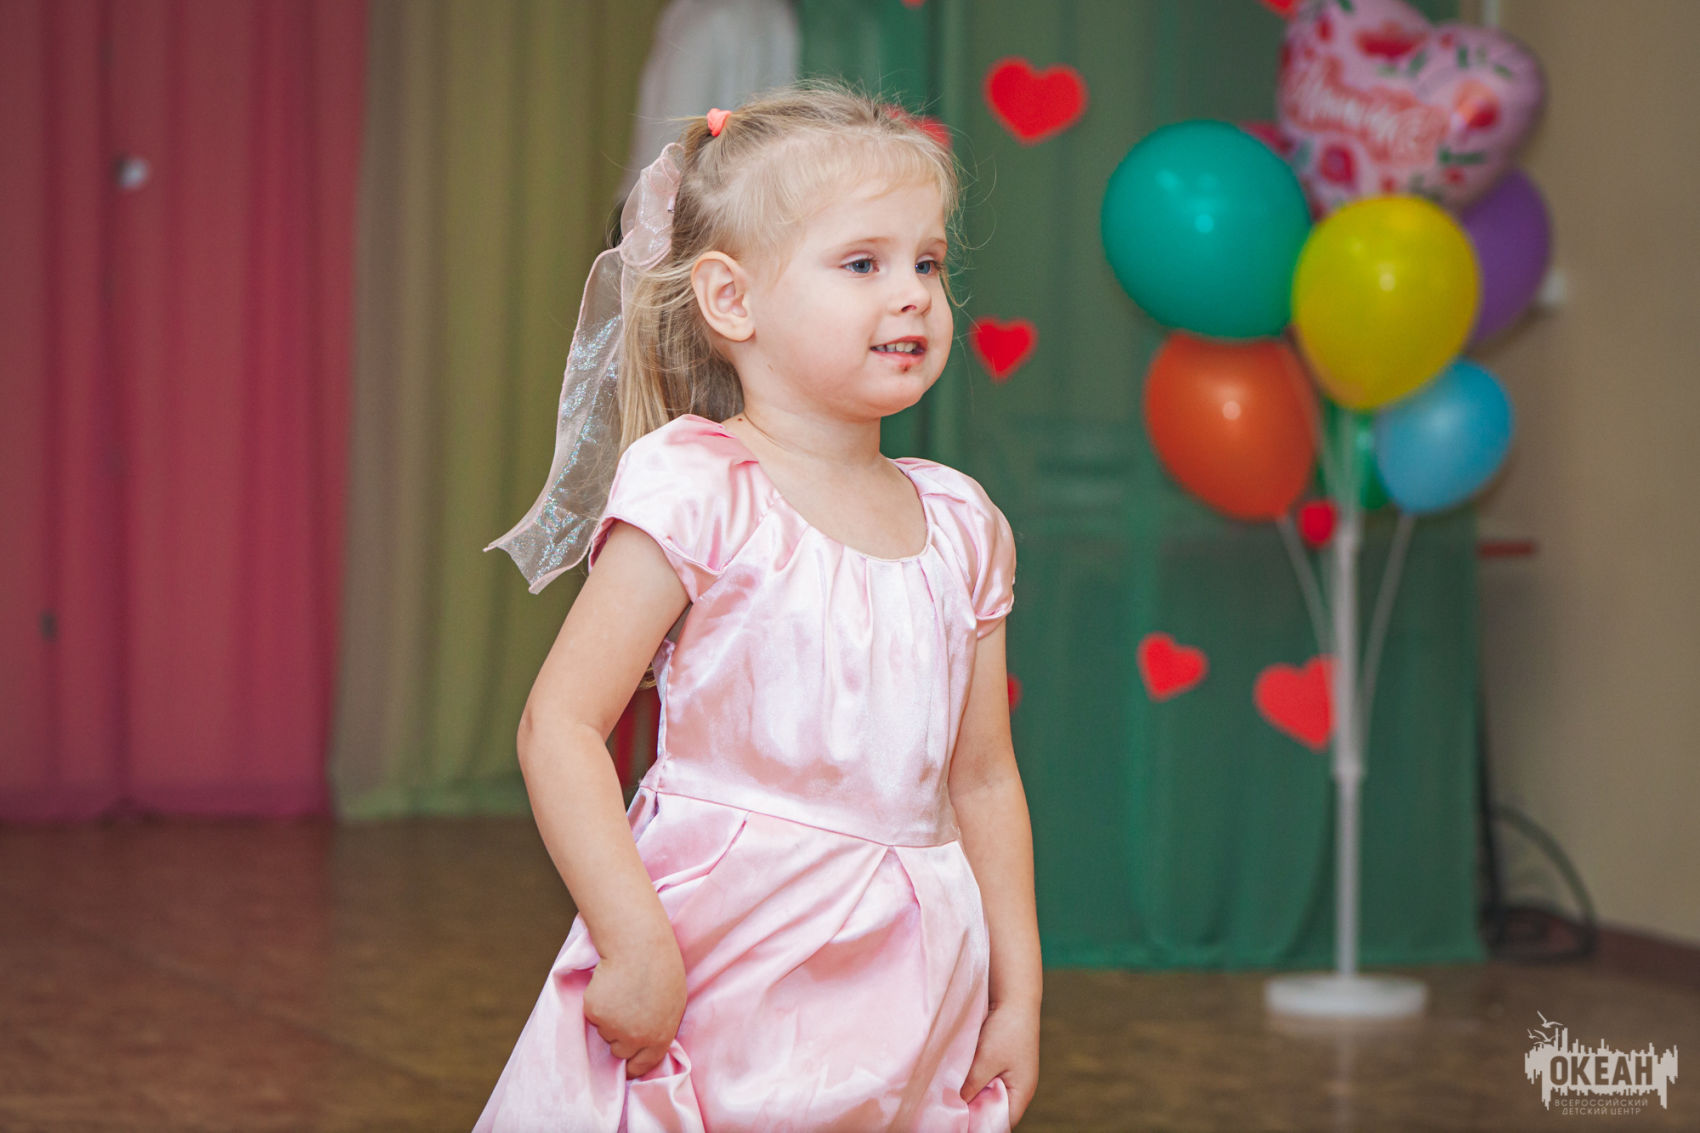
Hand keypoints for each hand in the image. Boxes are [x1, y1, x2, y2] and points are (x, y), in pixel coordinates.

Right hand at [582, 935, 687, 1078]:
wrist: (638, 945)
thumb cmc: (661, 967)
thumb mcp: (673, 1003)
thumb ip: (660, 1027)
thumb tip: (648, 1041)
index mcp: (659, 1038)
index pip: (642, 1065)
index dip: (634, 1064)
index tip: (628, 1061)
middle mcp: (635, 1038)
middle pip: (620, 1052)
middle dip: (619, 1037)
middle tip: (623, 1012)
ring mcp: (613, 1027)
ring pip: (604, 1032)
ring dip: (608, 1018)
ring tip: (620, 991)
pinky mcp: (594, 1013)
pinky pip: (592, 1015)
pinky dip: (596, 1003)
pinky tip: (609, 985)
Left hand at [960, 1000, 1039, 1125]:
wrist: (1014, 996)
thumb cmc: (1006, 1029)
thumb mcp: (985, 1061)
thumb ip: (971, 1086)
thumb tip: (956, 1106)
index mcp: (1020, 1093)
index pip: (1000, 1123)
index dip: (980, 1126)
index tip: (957, 1123)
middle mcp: (1017, 1088)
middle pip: (992, 1111)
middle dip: (972, 1112)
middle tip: (948, 1111)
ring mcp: (1009, 1075)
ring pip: (986, 1095)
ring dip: (970, 1095)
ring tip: (948, 1096)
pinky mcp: (1000, 1062)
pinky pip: (984, 1080)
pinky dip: (971, 1081)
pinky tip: (955, 1078)